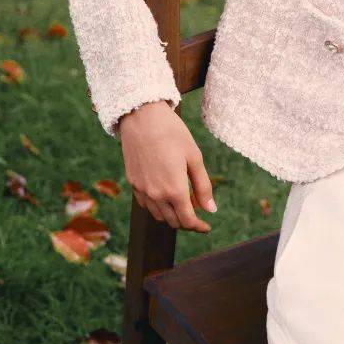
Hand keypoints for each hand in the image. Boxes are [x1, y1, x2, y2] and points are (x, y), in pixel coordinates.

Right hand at [117, 100, 216, 232]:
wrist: (141, 116)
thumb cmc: (172, 133)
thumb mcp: (194, 157)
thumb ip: (203, 186)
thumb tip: (211, 210)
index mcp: (174, 190)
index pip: (188, 221)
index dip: (199, 227)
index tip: (207, 226)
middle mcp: (156, 195)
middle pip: (173, 222)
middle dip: (187, 222)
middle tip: (197, 211)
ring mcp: (141, 189)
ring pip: (158, 216)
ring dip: (172, 215)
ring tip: (183, 202)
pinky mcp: (132, 182)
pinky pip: (146, 204)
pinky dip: (157, 207)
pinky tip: (164, 194)